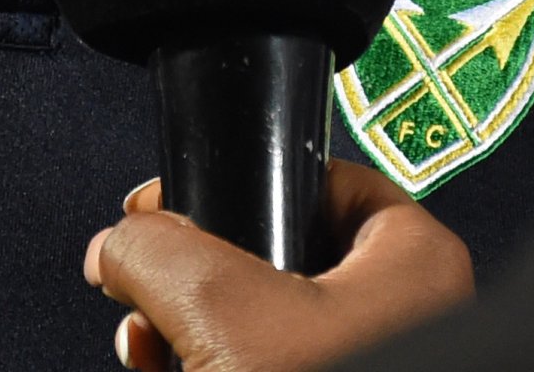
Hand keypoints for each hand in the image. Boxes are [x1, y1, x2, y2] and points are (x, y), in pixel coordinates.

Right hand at [84, 160, 474, 371]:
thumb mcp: (218, 305)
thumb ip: (157, 250)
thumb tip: (121, 245)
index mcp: (412, 259)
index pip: (319, 179)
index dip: (238, 182)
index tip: (175, 206)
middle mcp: (404, 312)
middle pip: (276, 258)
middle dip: (195, 282)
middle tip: (151, 296)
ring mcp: (369, 366)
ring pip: (261, 328)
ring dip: (191, 339)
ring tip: (153, 356)